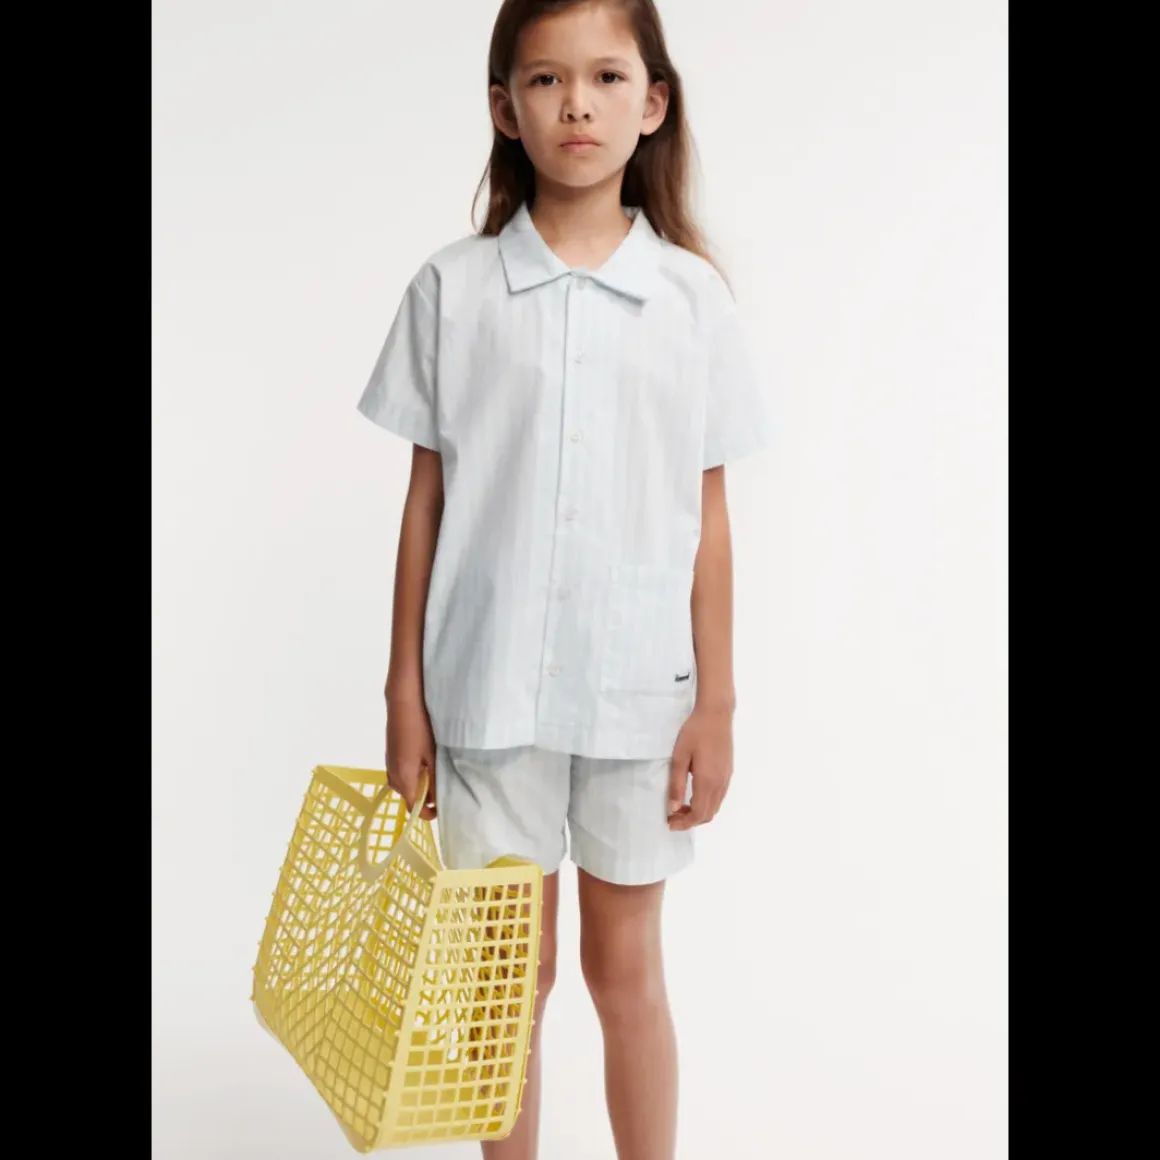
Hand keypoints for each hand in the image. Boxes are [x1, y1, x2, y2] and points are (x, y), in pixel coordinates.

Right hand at [386, 696, 437, 819]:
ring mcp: (388, 762)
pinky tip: (423, 762)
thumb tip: (437, 801)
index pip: (412, 807)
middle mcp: (392, 773)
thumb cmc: (420, 728)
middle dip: (423, 797)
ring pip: (403, 784)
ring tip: (434, 774)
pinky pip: (399, 772)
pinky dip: (411, 774)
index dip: (426, 813)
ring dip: (417, 784)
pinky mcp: (390, 753)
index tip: (441, 809)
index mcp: (403, 777)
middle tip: (441, 788)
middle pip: (406, 796)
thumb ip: (434, 780)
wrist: (403, 701)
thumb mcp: (432, 755)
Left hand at [667, 704, 733, 830]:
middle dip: (690, 821)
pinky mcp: (728, 772)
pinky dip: (706, 804)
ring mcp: (726, 778)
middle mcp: (720, 784)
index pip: (698, 814)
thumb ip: (676, 784)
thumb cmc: (694, 732)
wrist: (716, 714)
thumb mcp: (679, 757)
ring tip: (681, 806)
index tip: (670, 822)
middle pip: (708, 814)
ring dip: (699, 812)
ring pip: (715, 807)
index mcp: (707, 782)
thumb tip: (673, 808)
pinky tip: (694, 794)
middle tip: (672, 816)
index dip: (684, 823)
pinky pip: (719, 797)